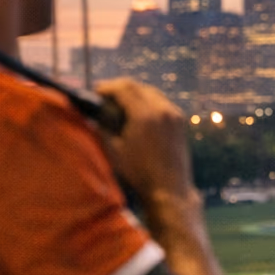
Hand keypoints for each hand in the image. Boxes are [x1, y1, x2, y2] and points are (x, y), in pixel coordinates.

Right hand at [94, 79, 193, 202]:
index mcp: (145, 114)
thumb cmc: (138, 173)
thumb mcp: (114, 150)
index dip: (106, 87)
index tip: (95, 93)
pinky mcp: (180, 121)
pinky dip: (147, 102)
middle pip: (137, 86)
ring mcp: (174, 113)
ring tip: (120, 105)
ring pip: (150, 92)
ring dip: (134, 94)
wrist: (170, 188)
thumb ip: (103, 127)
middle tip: (105, 98)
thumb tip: (94, 113)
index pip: (124, 87)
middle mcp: (162, 109)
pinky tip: (138, 114)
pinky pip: (161, 102)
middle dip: (119, 89)